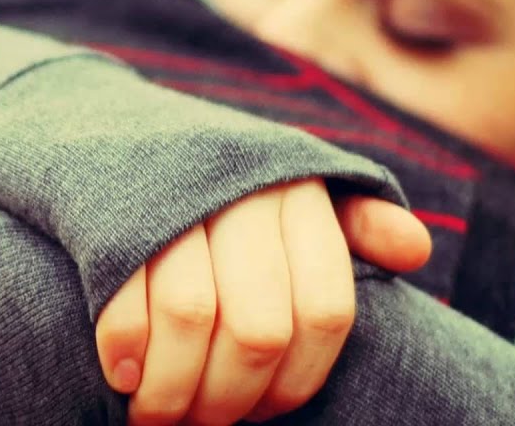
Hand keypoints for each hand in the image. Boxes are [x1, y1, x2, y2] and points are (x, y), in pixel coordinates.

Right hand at [94, 181, 430, 424]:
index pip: (325, 309)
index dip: (299, 380)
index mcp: (295, 189)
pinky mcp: (111, 209)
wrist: (98, 119)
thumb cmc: (208, 177)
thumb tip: (415, 250)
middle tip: (204, 424)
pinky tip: (122, 377)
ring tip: (157, 416)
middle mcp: (241, 189)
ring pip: (191, 315)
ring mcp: (172, 196)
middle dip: (228, 398)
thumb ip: (352, 222)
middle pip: (258, 327)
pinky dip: (124, 350)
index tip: (263, 412)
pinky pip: (124, 294)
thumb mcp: (286, 184)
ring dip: (171, 389)